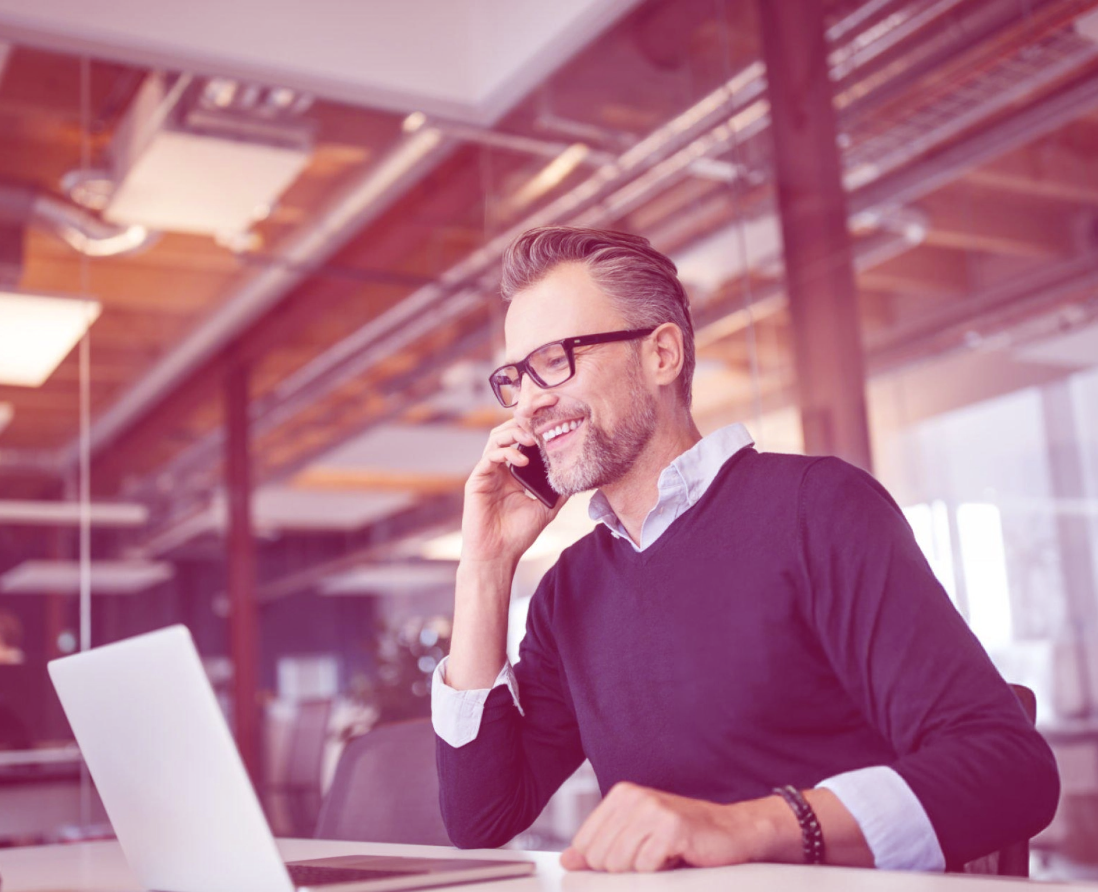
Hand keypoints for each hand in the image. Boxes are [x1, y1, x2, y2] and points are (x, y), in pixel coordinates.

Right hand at [460, 419, 564, 566]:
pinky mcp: (476, 481)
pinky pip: (488, 457)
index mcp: (513, 472)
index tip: (553, 421)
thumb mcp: (546, 508)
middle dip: (524, 422)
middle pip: (507, 432)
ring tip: (533, 439)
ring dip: (514, 433)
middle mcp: (499, 469)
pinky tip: (522, 461)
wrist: (498, 555)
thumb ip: (558, 491)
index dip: (534, 428)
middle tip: (543, 422)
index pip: (521, 440)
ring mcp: (487, 473)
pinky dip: (505, 453)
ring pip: (496, 439)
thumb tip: (578, 477)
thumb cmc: (518, 535)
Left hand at [560, 782, 797, 872]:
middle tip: (652, 857)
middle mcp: (634, 797)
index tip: (629, 858)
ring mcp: (652, 810)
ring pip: (619, 864)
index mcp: (621, 795)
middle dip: (625, 869)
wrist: (732, 832)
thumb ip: (600, 847)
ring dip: (644, 871)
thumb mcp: (637, 838)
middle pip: (599, 857)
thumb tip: (568, 861)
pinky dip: (662, 871)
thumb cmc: (684, 836)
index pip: (584, 844)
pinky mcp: (671, 827)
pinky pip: (646, 867)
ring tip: (664, 856)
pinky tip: (677, 857)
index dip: (603, 862)